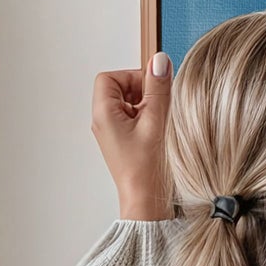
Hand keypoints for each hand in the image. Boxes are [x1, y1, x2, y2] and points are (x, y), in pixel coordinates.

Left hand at [92, 53, 172, 220]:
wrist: (147, 203)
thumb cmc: (148, 170)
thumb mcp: (157, 122)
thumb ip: (159, 89)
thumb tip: (159, 61)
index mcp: (104, 114)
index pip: (110, 78)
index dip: (133, 77)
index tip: (153, 89)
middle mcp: (104, 122)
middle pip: (119, 89)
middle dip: (143, 92)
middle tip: (160, 108)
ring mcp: (113, 134)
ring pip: (129, 104)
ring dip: (148, 107)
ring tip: (160, 125)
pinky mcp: (124, 143)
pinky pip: (134, 120)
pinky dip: (149, 121)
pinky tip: (160, 135)